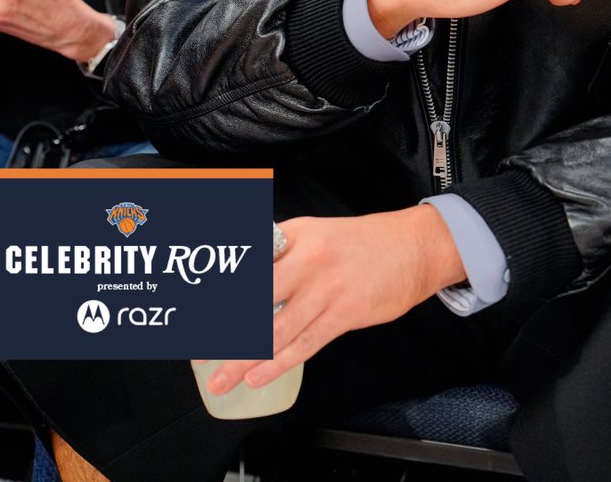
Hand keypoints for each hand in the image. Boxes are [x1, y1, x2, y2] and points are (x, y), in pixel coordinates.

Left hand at [205, 206, 463, 394]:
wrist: (415, 247)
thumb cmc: (364, 242)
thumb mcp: (318, 233)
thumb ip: (283, 252)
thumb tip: (247, 278)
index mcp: (297, 233)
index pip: (249, 261)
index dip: (220, 288)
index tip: (195, 311)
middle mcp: (308, 258)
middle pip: (255, 298)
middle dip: (224, 328)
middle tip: (198, 349)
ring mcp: (326, 288)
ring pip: (276, 329)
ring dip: (243, 358)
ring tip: (220, 377)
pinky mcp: (344, 313)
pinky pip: (304, 344)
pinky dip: (278, 364)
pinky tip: (257, 375)